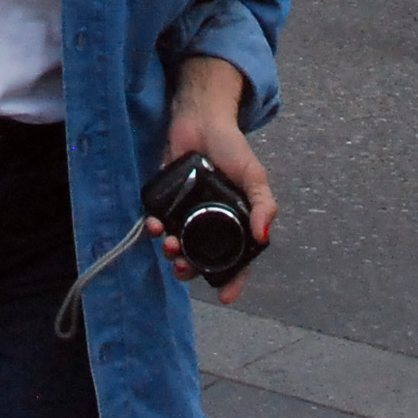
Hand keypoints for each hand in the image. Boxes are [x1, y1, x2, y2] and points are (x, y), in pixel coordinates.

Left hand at [157, 57, 273, 300]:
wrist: (199, 120)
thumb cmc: (231, 147)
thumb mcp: (254, 175)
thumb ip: (262, 203)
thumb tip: (263, 236)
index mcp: (234, 220)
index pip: (235, 259)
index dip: (232, 280)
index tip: (225, 297)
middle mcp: (209, 221)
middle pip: (201, 258)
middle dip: (191, 269)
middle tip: (184, 267)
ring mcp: (186, 213)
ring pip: (177, 245)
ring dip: (171, 251)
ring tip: (169, 244)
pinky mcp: (166, 201)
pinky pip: (158, 222)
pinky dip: (154, 228)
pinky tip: (155, 225)